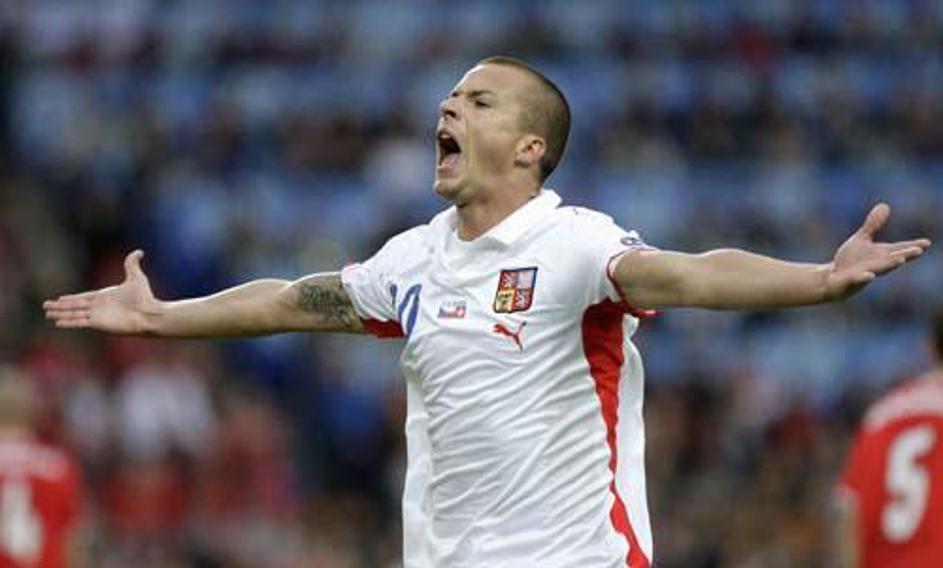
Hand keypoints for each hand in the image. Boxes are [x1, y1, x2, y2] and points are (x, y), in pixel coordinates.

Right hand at [43, 250, 158, 333]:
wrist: (149, 313)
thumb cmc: (145, 297)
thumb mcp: (136, 277)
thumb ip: (132, 264)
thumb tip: (139, 251)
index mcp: (104, 296)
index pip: (83, 297)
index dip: (71, 298)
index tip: (60, 298)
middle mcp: (99, 307)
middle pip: (74, 306)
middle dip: (60, 306)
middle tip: (46, 306)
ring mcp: (98, 315)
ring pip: (73, 313)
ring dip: (60, 313)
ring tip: (47, 314)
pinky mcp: (98, 323)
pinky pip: (79, 322)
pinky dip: (68, 322)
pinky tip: (57, 322)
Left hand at [825, 203, 930, 300]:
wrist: (832, 280)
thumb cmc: (851, 261)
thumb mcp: (861, 240)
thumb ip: (873, 225)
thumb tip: (884, 205)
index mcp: (881, 255)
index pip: (899, 249)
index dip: (912, 246)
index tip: (926, 243)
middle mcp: (876, 266)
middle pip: (893, 260)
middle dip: (906, 255)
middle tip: (918, 251)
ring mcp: (864, 274)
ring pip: (878, 270)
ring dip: (889, 265)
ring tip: (900, 259)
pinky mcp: (850, 282)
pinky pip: (857, 281)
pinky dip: (863, 278)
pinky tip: (869, 275)